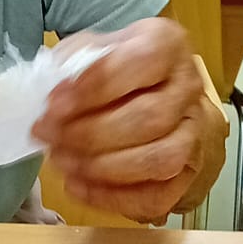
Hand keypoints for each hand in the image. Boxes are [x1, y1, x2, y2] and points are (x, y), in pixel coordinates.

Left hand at [33, 19, 226, 224]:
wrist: (150, 95)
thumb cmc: (112, 71)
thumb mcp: (88, 51)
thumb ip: (70, 65)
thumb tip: (51, 92)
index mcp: (168, 45)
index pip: (142, 62)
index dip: (95, 86)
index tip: (53, 104)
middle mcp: (188, 88)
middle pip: (150, 118)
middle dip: (91, 133)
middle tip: (49, 136)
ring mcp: (193, 133)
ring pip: (160, 159)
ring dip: (103, 167)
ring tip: (61, 161)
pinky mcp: (186, 174)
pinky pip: (157, 196)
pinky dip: (113, 198)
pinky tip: (78, 186)